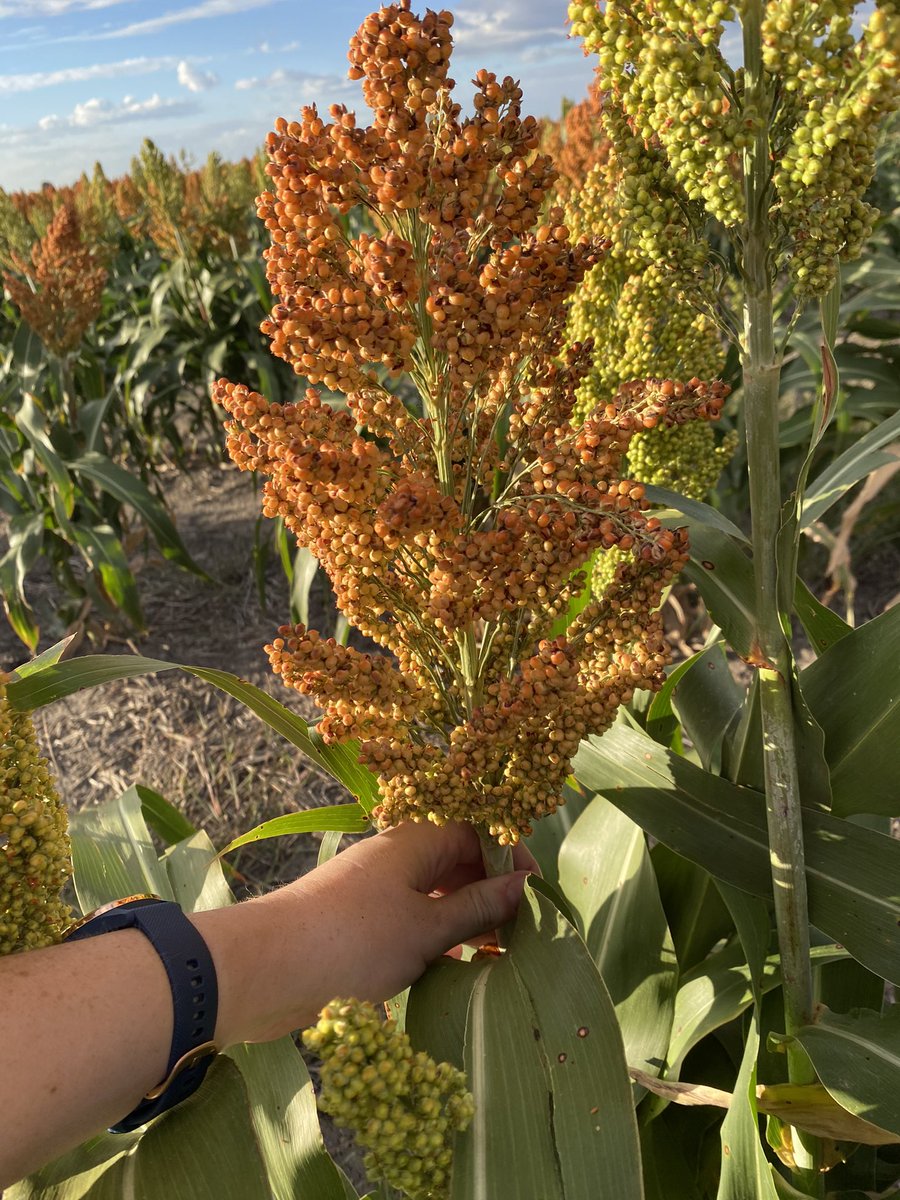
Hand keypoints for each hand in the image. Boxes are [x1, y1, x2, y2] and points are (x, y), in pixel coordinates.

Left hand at [204, 822, 537, 1044]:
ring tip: (496, 958)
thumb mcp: (428, 927)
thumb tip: (524, 886)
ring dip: (466, 921)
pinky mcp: (360, 923)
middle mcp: (397, 856)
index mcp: (416, 839)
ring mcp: (377, 889)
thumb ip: (478, 907)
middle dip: (492, 894)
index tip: (537, 896)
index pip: (477, 831)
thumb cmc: (354, 939)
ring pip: (435, 894)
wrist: (269, 968)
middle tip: (522, 935)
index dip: (510, 859)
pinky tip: (454, 970)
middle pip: (458, 862)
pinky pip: (412, 921)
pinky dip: (437, 941)